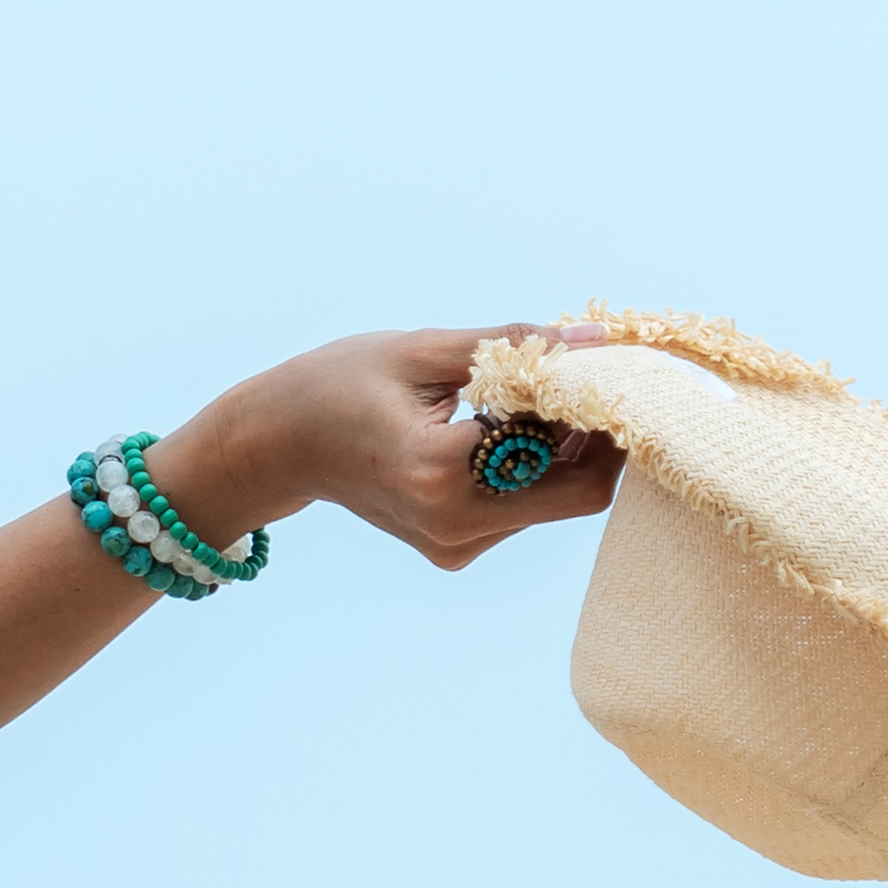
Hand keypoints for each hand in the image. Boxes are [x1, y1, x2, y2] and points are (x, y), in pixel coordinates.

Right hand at [152, 326, 627, 574]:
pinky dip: (532, 465)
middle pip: (575, 493)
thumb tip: (597, 339)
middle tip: (589, 380)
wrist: (274, 445)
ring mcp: (456, 544)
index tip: (613, 372)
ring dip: (564, 447)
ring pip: (553, 500)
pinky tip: (502, 424)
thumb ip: (514, 346)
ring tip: (537, 394)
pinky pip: (523, 507)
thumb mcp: (422, 351)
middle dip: (594, 436)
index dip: (605, 417)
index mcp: (440, 472)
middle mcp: (454, 524)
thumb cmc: (335, 385)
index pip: (569, 461)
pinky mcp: (455, 548)